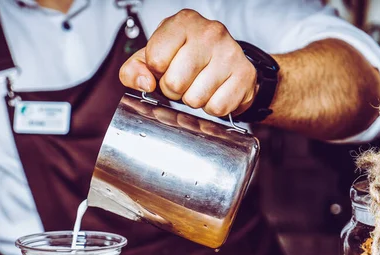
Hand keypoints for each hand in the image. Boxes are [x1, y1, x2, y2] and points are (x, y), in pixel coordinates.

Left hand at [120, 9, 256, 116]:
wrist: (225, 59)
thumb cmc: (186, 56)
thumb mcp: (153, 56)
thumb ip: (134, 70)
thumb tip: (144, 83)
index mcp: (183, 22)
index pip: (155, 60)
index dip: (157, 73)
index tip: (166, 68)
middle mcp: (209, 33)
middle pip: (174, 83)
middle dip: (175, 90)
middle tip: (184, 81)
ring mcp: (230, 53)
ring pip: (195, 99)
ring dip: (194, 100)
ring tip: (200, 85)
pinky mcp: (245, 75)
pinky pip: (217, 108)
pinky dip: (213, 107)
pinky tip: (215, 92)